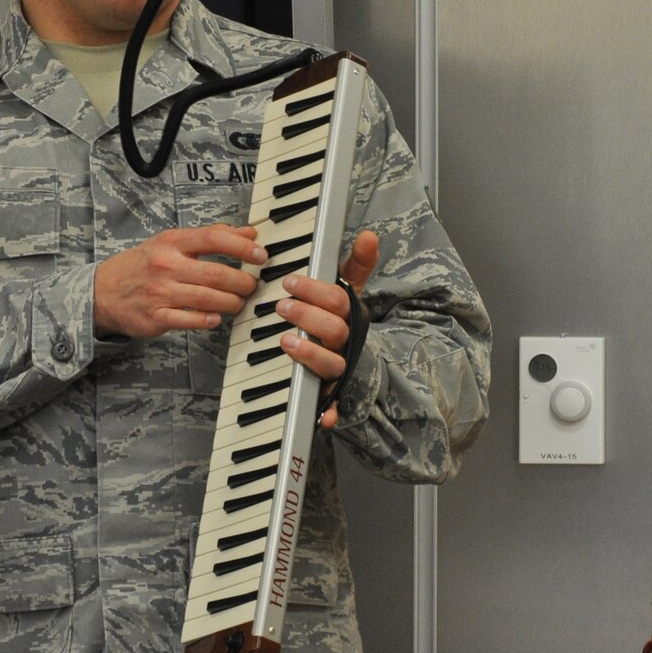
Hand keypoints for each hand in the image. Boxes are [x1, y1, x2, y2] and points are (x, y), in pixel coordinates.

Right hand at [94, 224, 266, 338]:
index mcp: (172, 242)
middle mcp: (165, 265)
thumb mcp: (173, 243)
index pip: (213, 238)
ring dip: (231, 302)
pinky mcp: (154, 317)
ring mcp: (159, 292)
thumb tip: (250, 231)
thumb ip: (212, 236)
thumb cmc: (145, 265)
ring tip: (239, 302)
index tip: (261, 255)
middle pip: (216, 273)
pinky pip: (187, 320)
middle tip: (252, 286)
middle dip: (242, 282)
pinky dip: (206, 320)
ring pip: (206, 298)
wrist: (103, 291)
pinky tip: (216, 318)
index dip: (242, 246)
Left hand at [277, 229, 379, 428]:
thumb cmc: (345, 322)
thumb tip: (369, 235)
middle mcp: (348, 343)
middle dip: (307, 316)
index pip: (338, 300)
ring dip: (309, 354)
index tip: (289, 281)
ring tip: (285, 340)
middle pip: (334, 330)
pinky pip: (333, 407)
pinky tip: (324, 417)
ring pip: (331, 364)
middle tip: (281, 305)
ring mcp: (340, 368)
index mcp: (352, 316)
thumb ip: (357, 264)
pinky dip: (329, 413)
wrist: (362, 364)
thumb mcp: (351, 291)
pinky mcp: (332, 394)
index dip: (314, 290)